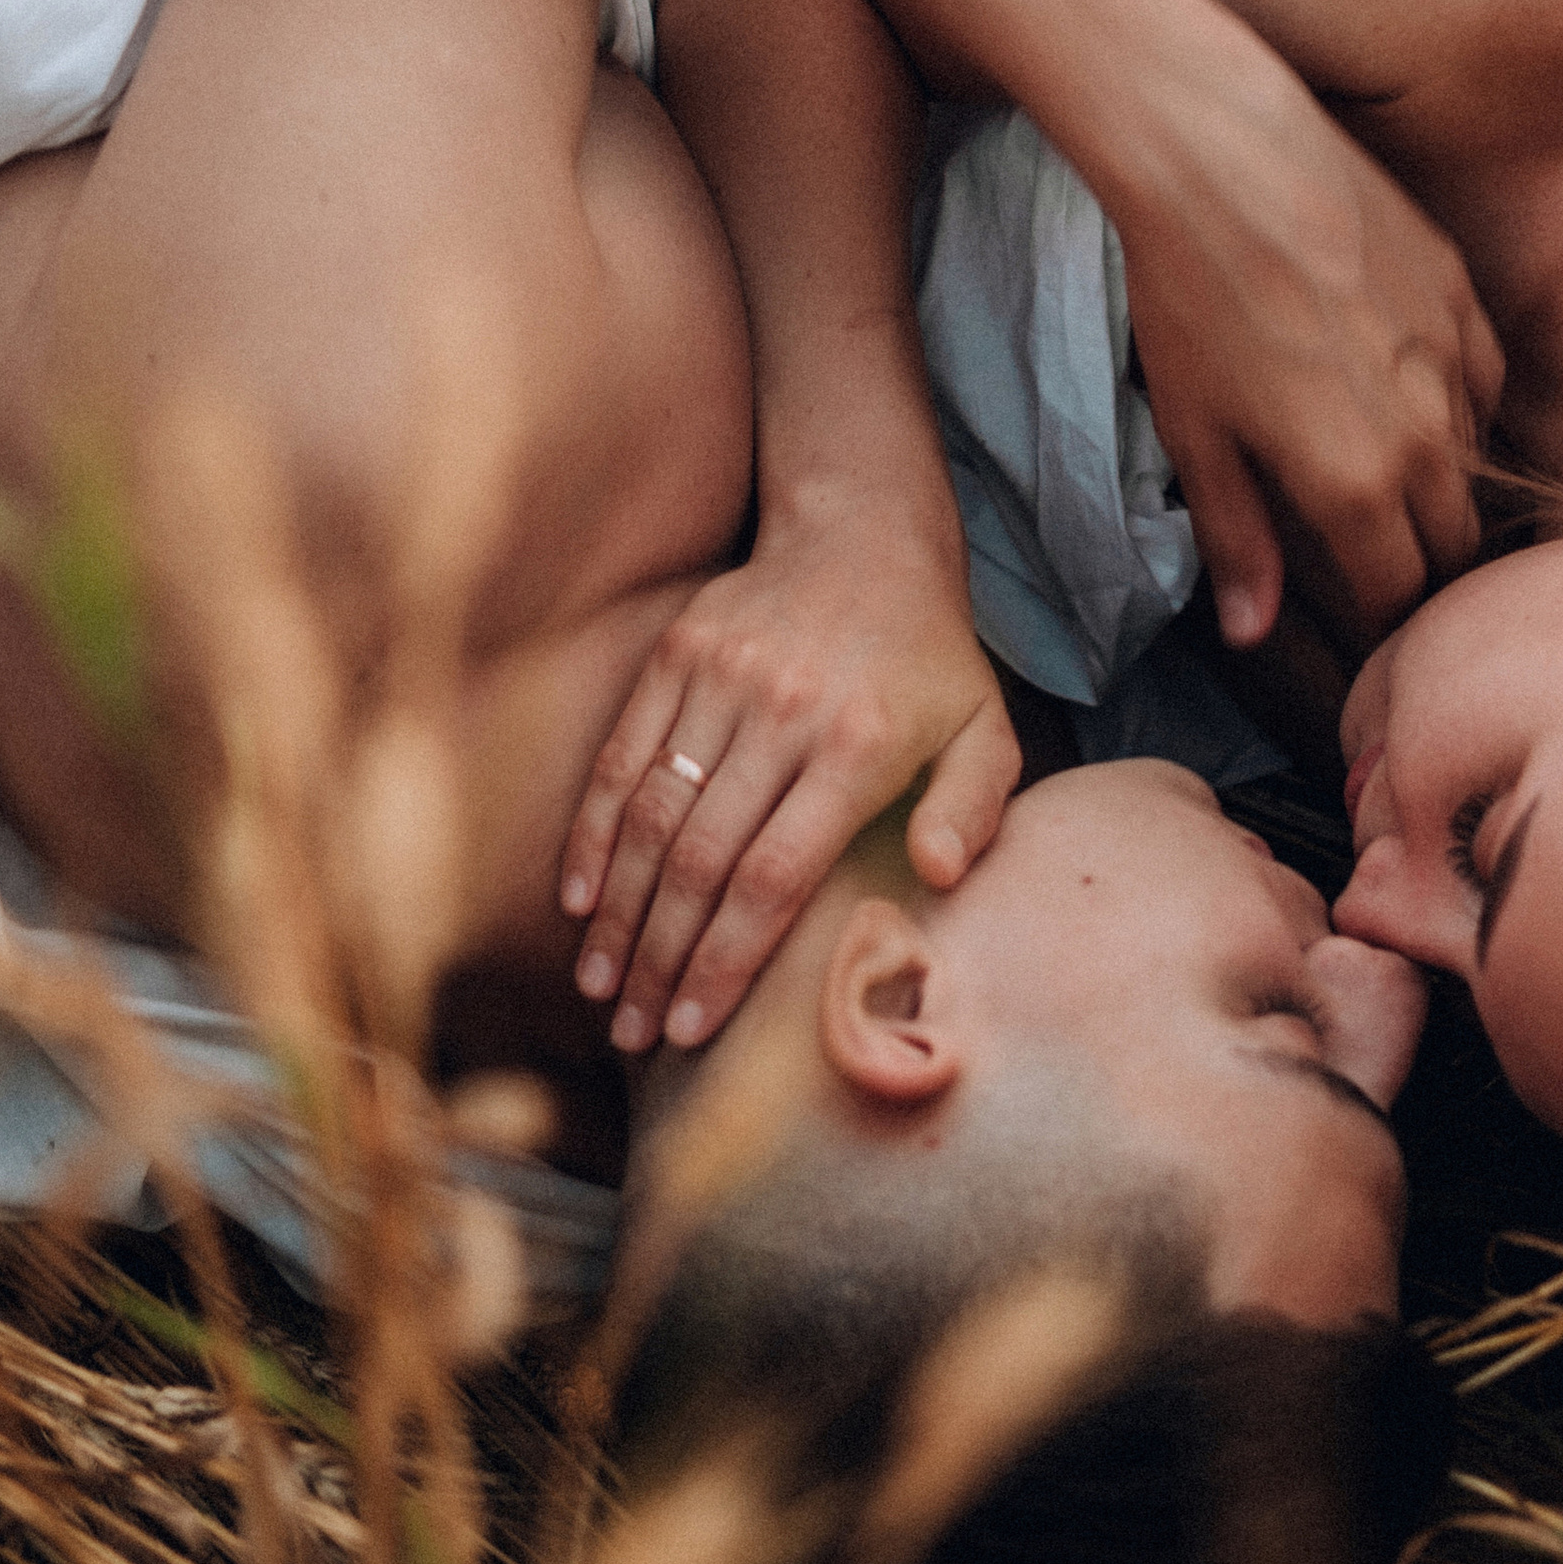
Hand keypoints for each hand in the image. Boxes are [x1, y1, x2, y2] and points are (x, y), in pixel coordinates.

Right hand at [558, 512, 1018, 1051]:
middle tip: (634, 1031)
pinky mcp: (674, 655)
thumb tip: (938, 876)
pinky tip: (577, 899)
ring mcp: (718, 679)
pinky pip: (621, 758)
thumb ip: (975, 807)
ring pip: (652, 816)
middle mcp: (781, 711)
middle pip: (702, 861)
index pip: (774, 875)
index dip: (726, 960)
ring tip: (600, 985)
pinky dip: (593, 833)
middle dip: (660, 958)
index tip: (693, 1027)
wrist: (863, 532)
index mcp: (857, 745)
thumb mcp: (985, 727)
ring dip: (617, 911)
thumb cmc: (929, 657)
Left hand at [1112, 73, 1503, 647]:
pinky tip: (1412, 396)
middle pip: (1452, 542)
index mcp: (1357, 486)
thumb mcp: (1196, 435)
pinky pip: (1485, 380)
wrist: (1218, 156)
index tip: (1357, 620)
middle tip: (1374, 561)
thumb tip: (1252, 631)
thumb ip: (1238, 540)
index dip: (1378, 618)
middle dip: (1418, 564)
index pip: (1400, 593)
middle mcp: (1427, 435)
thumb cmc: (1188, 297)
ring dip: (1440, 484)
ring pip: (1475, 461)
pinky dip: (1458, 405)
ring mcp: (1454, 358)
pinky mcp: (1462, 292)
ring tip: (1389, 477)